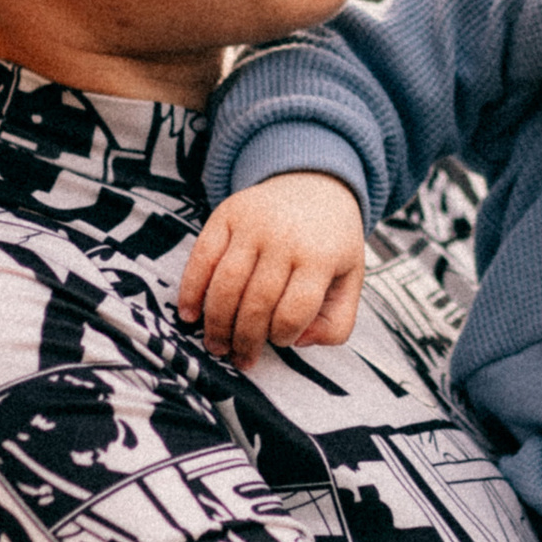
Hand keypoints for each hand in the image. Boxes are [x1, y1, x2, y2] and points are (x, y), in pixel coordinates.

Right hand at [178, 172, 366, 364]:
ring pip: (226, 284)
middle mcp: (285, 238)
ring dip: (217, 323)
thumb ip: (337, 321)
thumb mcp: (351, 277)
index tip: (280, 342)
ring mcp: (253, 224)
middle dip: (245, 340)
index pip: (294, 310)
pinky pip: (202, 257)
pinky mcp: (226, 214)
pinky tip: (190, 313)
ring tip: (216, 345)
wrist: (315, 182)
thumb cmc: (331, 240)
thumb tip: (300, 341)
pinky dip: (191, 289)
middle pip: (257, 302)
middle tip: (239, 359)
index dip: (284, 336)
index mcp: (320, 257)